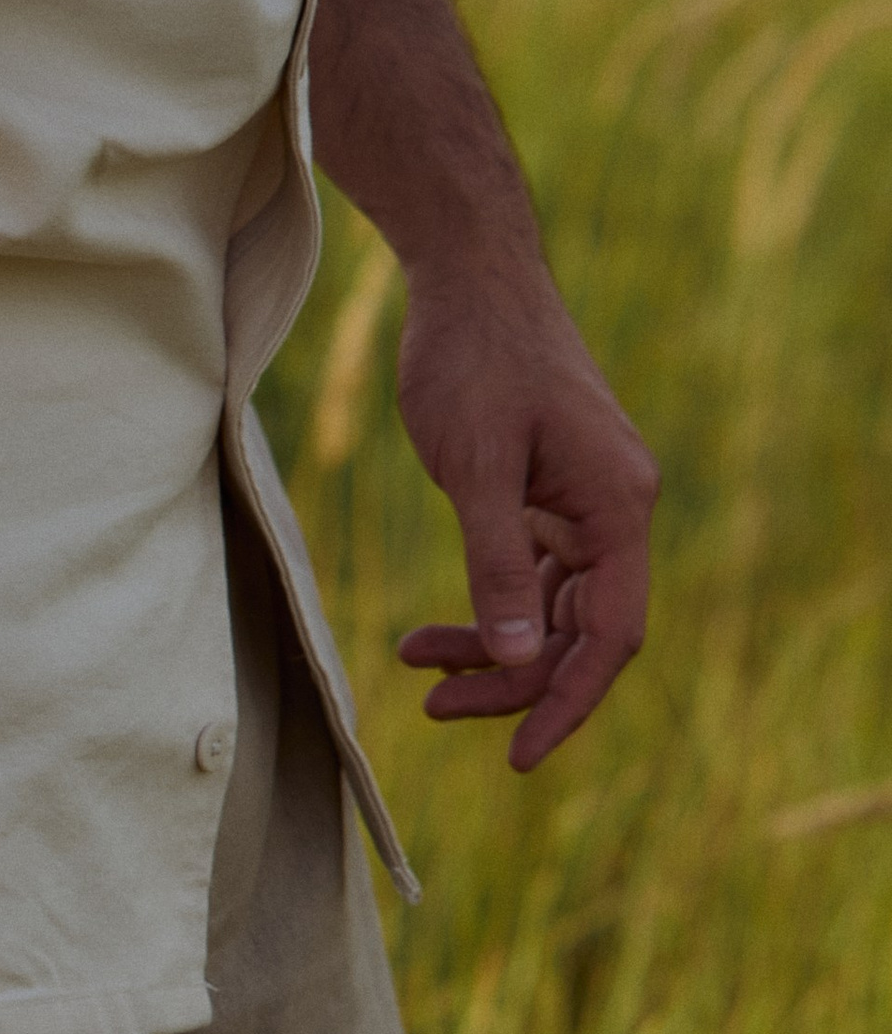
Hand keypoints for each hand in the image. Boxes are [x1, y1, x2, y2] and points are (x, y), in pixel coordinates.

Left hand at [390, 244, 656, 766]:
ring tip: (415, 666)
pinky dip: (483, 609)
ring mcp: (580, 505)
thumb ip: (495, 565)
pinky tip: (428, 637)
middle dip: (510, 679)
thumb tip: (514, 655)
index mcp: (617, 506)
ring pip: (547, 612)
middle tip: (433, 710)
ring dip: (488, 648)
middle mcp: (612, 511)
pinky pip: (526, 580)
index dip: (567, 700)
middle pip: (578, 632)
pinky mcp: (544, 497)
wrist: (468, 277)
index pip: (611, 633)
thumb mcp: (477, 468)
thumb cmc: (473, 358)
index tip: (518, 756)